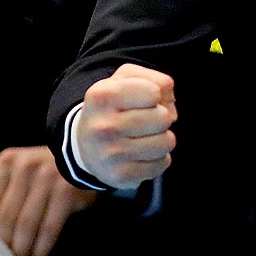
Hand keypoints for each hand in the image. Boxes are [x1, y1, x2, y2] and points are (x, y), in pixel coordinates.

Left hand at [0, 145, 97, 255]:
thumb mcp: (19, 172)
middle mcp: (25, 168)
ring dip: (22, 250)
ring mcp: (47, 179)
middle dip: (3, 245)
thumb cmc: (45, 169)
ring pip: (26, 224)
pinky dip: (41, 248)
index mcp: (6, 162)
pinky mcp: (66, 192)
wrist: (84, 155)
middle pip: (6, 217)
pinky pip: (49, 227)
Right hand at [74, 64, 176, 187]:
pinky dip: (158, 158)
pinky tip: (141, 154)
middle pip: (164, 117)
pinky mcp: (121, 176)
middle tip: (145, 121)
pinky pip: (163, 163)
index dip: (155, 95)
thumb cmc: (113, 108)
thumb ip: (154, 79)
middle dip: (161, 117)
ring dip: (162, 138)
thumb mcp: (125, 81)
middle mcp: (103, 126)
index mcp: (102, 96)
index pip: (154, 92)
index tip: (142, 100)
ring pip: (167, 142)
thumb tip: (170, 102)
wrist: (85, 145)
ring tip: (144, 137)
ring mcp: (111, 154)